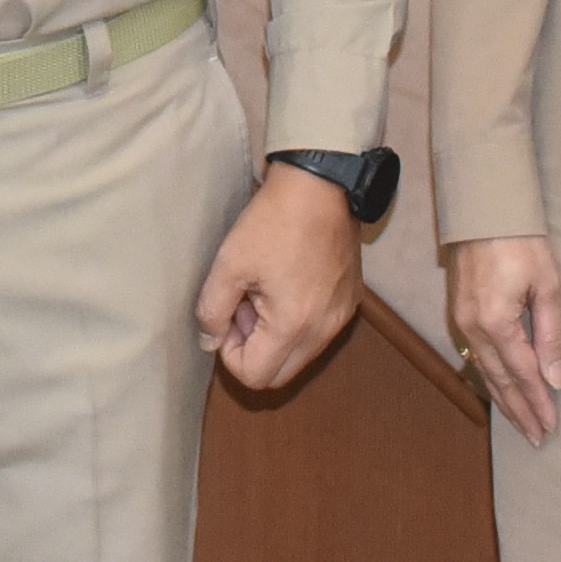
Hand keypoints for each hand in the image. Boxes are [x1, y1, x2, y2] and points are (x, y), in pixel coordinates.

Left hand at [197, 161, 359, 392]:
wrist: (320, 185)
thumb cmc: (273, 221)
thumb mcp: (229, 263)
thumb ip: (212, 310)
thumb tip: (210, 341)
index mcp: (294, 325)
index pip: (255, 376)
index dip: (230, 354)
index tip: (227, 316)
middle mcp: (324, 330)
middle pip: (280, 375)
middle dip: (253, 350)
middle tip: (243, 307)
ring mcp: (341, 316)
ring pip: (300, 355)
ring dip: (274, 337)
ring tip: (263, 291)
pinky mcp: (350, 301)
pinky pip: (318, 332)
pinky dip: (297, 322)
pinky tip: (286, 282)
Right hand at [446, 234, 560, 444]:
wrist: (483, 209)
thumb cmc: (520, 241)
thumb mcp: (547, 284)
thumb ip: (552, 333)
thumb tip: (556, 378)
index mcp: (496, 322)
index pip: (523, 374)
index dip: (539, 403)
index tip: (552, 427)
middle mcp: (473, 328)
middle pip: (500, 381)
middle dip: (520, 411)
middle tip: (538, 438)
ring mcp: (461, 321)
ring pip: (485, 372)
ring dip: (505, 400)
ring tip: (523, 424)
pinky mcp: (459, 313)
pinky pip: (476, 357)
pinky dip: (491, 378)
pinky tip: (501, 389)